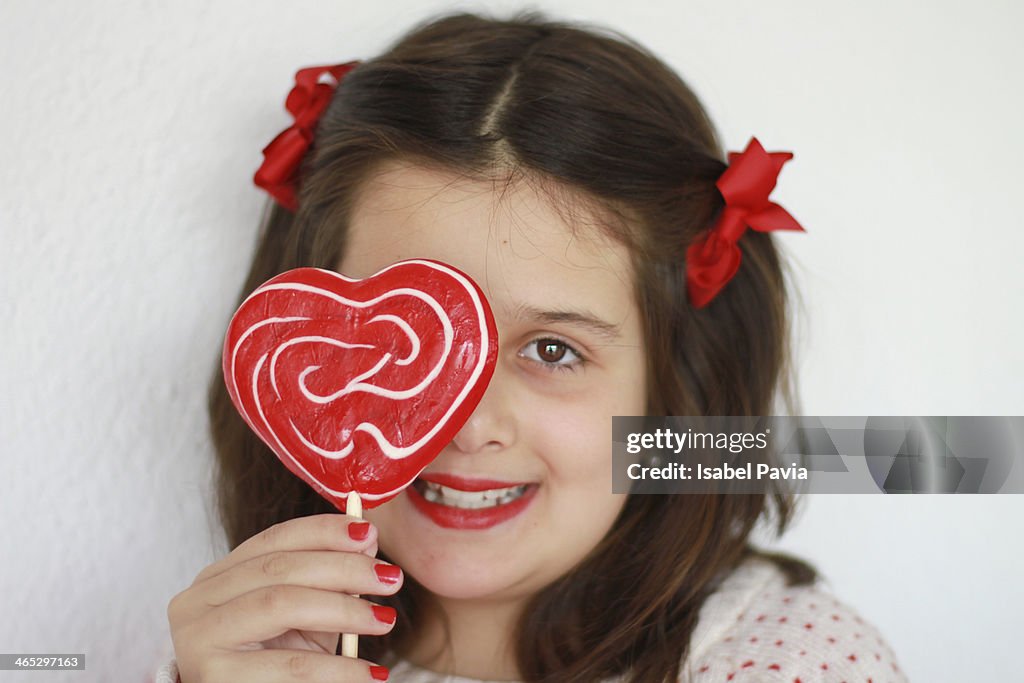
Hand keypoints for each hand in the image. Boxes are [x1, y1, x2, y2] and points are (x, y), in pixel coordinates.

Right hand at [167, 513, 401, 681]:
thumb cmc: (272, 665)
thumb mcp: (304, 619)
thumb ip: (330, 581)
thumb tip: (367, 539)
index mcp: (218, 578)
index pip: (275, 539)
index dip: (324, 531)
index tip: (369, 532)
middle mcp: (198, 601)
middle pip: (279, 568)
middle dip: (343, 567)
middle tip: (390, 578)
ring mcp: (199, 638)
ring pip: (280, 604)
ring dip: (344, 609)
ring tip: (385, 620)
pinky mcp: (214, 676)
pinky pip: (290, 666)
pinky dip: (338, 668)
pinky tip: (370, 673)